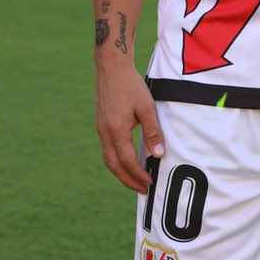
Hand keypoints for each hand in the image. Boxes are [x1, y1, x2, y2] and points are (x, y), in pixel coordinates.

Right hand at [95, 62, 164, 190]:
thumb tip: (158, 154)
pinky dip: (117, 161)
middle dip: (128, 180)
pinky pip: (107, 150)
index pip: (127, 161)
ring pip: (108, 159)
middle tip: (142, 190)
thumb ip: (152, 132)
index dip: (138, 174)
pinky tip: (127, 161)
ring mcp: (101, 129)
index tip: (149, 183)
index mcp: (116, 130)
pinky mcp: (102, 125)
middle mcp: (105, 133)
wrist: (112, 69)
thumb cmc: (130, 86)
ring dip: (121, 172)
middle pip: (114, 165)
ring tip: (135, 180)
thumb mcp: (147, 108)